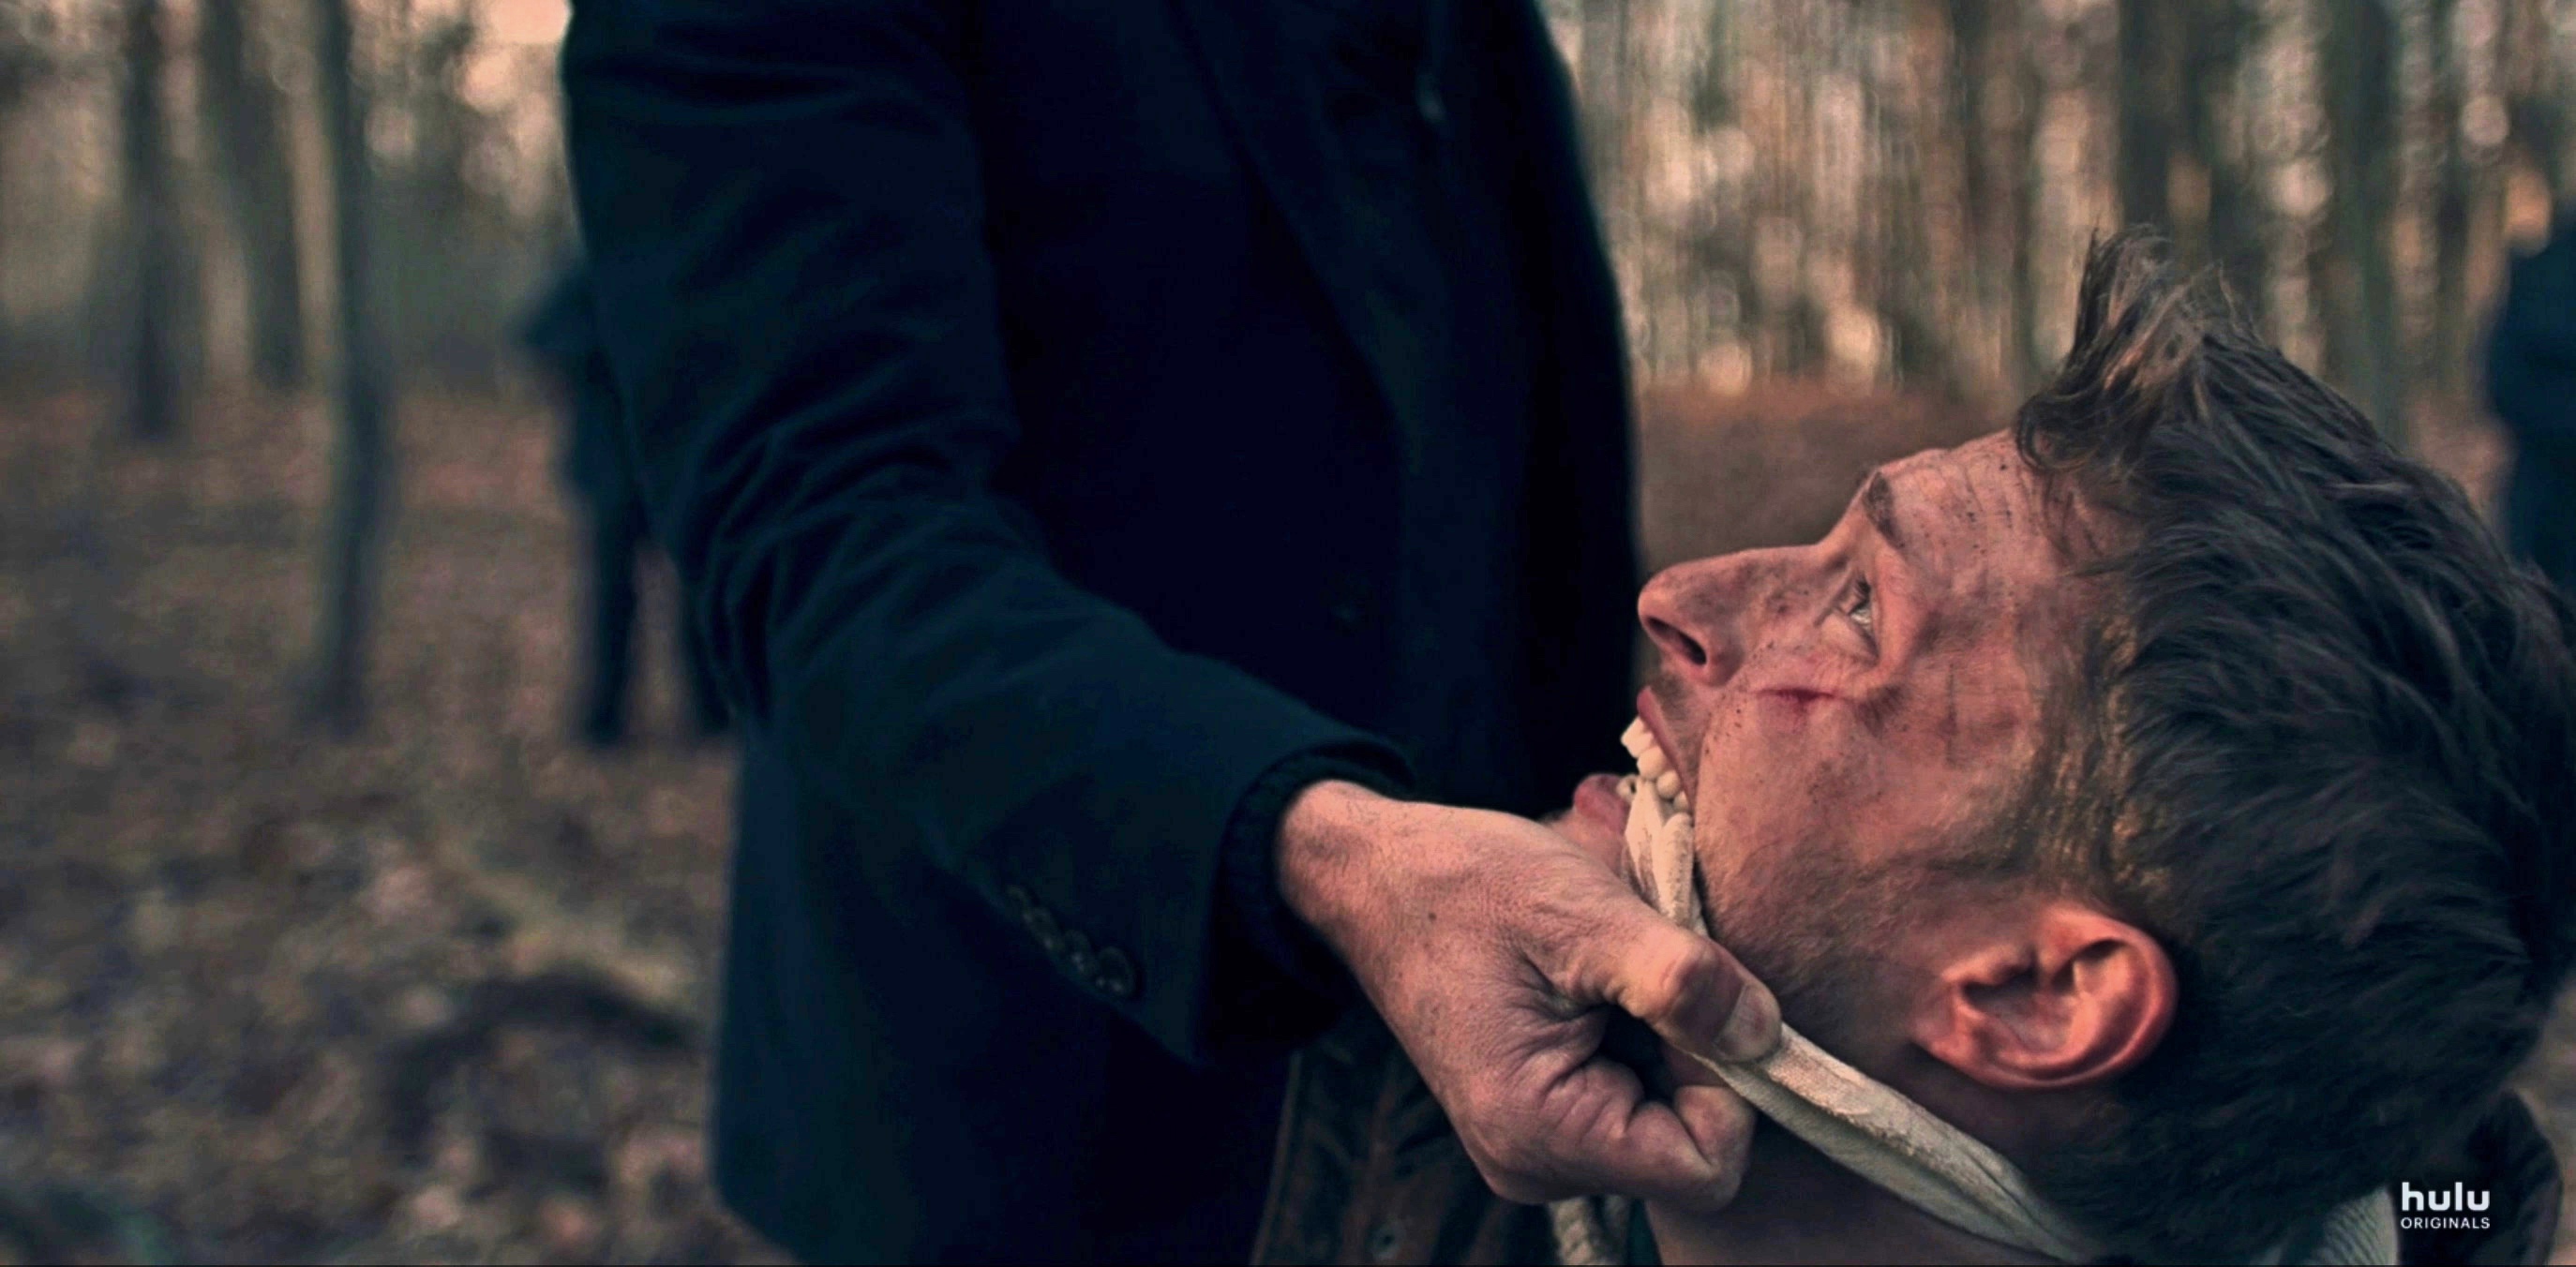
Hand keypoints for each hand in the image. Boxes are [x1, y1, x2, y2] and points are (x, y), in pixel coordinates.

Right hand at [1277, 780, 1775, 1213]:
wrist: (1378, 876)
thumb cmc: (1467, 885)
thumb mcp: (1582, 912)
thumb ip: (1680, 979)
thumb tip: (1767, 1037)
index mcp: (1541, 1131)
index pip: (1705, 1166)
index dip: (1729, 1083)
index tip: (1694, 998)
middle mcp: (1535, 1165)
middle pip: (1689, 1145)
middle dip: (1693, 1054)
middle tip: (1644, 967)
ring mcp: (1536, 1148)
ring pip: (1667, 1121)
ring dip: (1667, 1040)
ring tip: (1610, 968)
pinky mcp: (1541, 1120)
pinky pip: (1633, 1101)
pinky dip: (1639, 1040)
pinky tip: (1597, 986)